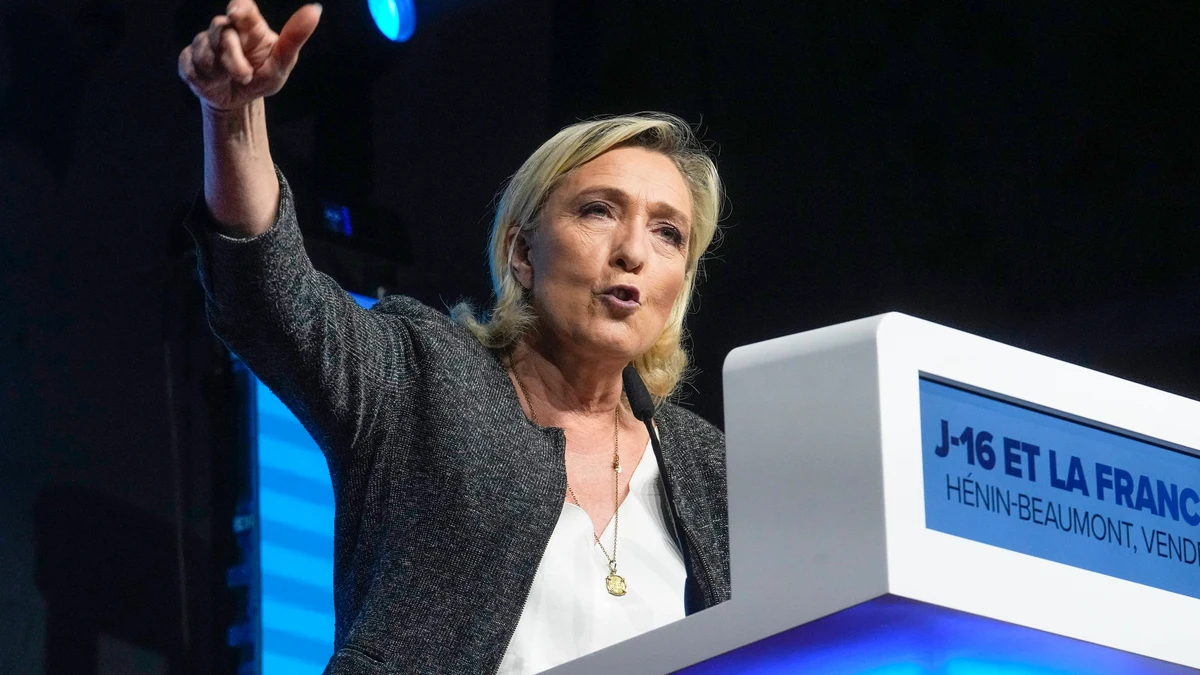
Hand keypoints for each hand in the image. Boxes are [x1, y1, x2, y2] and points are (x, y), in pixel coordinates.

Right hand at [178, 1, 321, 111]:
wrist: (239, 101)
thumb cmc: (262, 77)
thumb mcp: (282, 63)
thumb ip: (294, 38)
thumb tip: (315, 9)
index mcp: (250, 26)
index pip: (242, 6)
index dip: (238, 7)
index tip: (237, 13)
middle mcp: (225, 28)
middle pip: (221, 32)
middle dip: (232, 59)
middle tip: (245, 76)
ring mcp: (204, 42)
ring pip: (204, 52)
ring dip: (219, 72)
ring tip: (231, 79)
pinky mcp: (187, 59)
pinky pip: (191, 67)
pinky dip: (205, 80)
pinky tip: (214, 82)